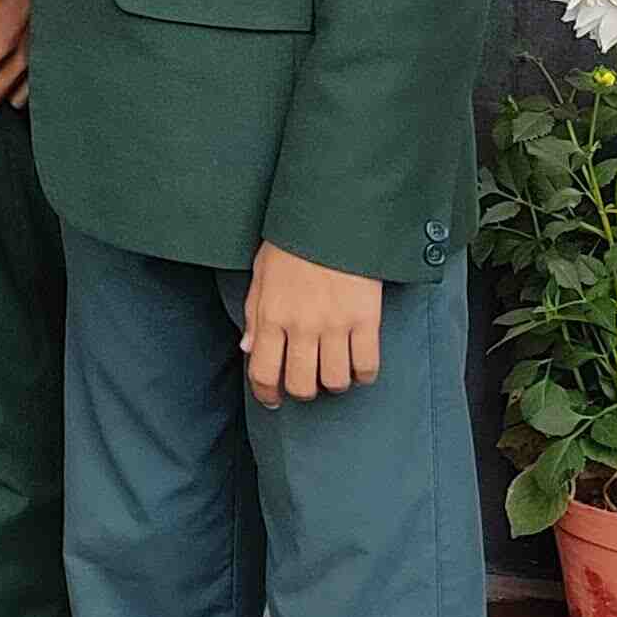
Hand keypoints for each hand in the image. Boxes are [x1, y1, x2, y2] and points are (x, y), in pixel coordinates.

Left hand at [241, 241, 383, 403]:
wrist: (332, 218)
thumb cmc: (293, 244)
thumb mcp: (261, 275)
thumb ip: (253, 315)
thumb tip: (248, 350)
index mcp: (271, 315)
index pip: (263, 372)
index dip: (266, 393)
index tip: (273, 398)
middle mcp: (301, 326)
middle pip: (301, 385)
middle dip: (301, 390)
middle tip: (306, 381)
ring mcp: (335, 325)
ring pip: (335, 381)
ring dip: (333, 382)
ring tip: (332, 369)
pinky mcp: (366, 320)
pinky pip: (368, 366)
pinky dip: (363, 373)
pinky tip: (358, 364)